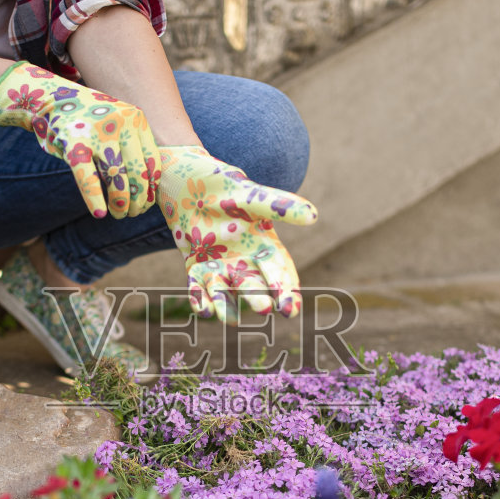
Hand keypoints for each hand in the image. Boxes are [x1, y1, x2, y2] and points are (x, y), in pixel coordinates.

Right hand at [0, 61, 161, 219]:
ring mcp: (97, 132)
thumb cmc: (89, 121)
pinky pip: (87, 177)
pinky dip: (94, 199)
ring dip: (120, 204)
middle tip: (132, 214)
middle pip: (138, 173)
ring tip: (118, 214)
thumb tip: (147, 191)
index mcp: (136, 119)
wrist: (51, 98)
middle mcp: (121, 123)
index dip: (152, 188)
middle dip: (138, 200)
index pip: (153, 162)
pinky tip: (99, 214)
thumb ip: (132, 148)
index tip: (147, 203)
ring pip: (116, 178)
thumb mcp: (117, 125)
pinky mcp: (73, 142)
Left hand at [155, 145, 317, 321]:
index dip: (286, 292)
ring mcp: (219, 265)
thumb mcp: (251, 195)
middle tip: (264, 310)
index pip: (280, 272)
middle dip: (258, 299)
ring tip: (230, 320)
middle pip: (254, 286)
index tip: (290, 310)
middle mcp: (244, 260)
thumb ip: (279, 206)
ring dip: (228, 306)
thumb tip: (313, 216)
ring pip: (226, 292)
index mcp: (264, 244)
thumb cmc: (223, 185)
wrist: (186, 179)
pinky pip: (199, 289)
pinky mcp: (196, 267)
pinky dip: (201, 300)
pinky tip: (204, 310)